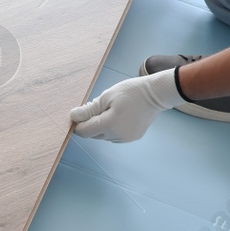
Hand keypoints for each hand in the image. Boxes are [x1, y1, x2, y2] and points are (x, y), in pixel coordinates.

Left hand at [70, 70, 184, 142]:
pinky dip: (112, 129)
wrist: (156, 94)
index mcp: (109, 124)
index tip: (80, 113)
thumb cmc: (131, 91)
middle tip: (99, 107)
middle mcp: (117, 135)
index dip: (78, 124)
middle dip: (90, 123)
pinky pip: (114, 136)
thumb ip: (88, 110)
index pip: (84, 132)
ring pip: (103, 136)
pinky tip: (119, 116)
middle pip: (93, 135)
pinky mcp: (132, 138)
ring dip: (101, 126)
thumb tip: (73, 116)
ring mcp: (125, 138)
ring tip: (111, 110)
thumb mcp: (106, 97)